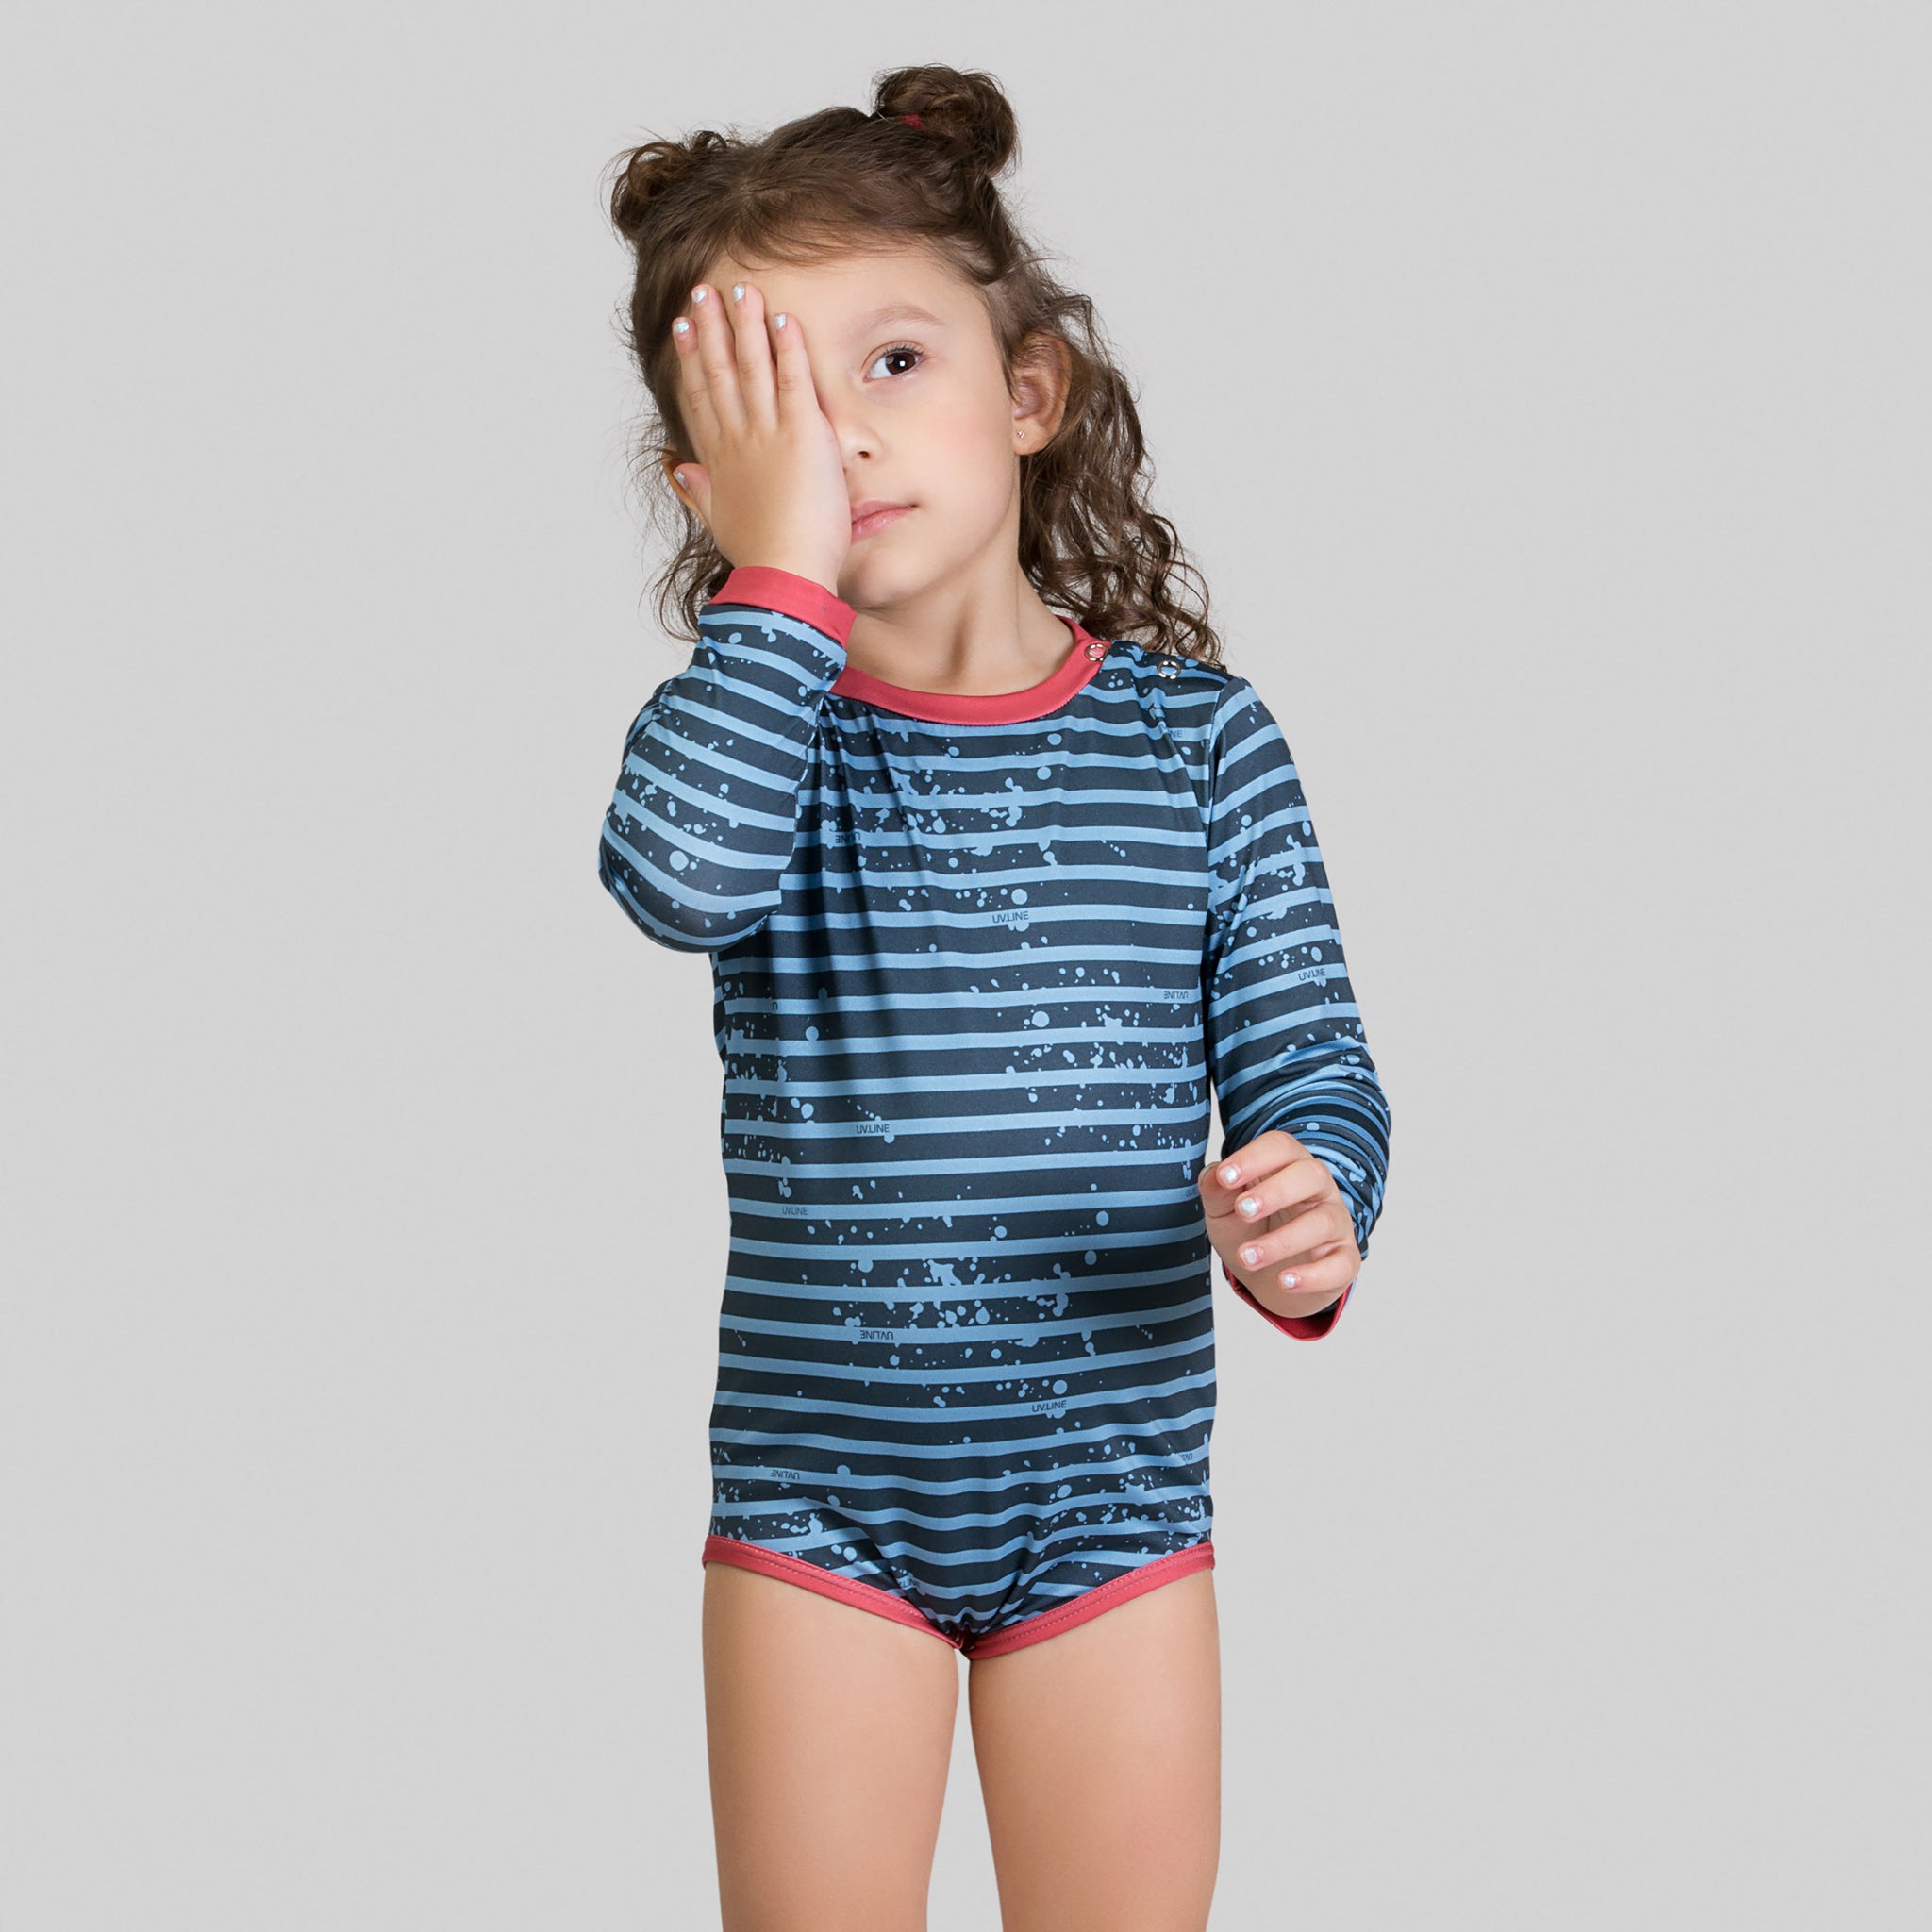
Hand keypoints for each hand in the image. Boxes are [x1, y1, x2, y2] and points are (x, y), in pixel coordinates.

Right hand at [665, 280, 851, 591]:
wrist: (782, 574)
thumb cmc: (759, 557)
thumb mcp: (720, 522)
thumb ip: (699, 492)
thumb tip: (679, 469)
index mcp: (720, 459)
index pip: (701, 397)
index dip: (691, 360)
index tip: (682, 329)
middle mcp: (738, 439)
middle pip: (719, 372)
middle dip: (709, 329)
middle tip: (701, 292)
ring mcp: (767, 433)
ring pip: (751, 366)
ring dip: (744, 324)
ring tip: (737, 289)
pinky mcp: (801, 434)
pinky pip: (792, 378)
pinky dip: (787, 346)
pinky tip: (782, 316)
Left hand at [1199, 1129, 1359, 1319]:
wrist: (1266, 1277)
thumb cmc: (1249, 1230)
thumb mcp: (1223, 1209)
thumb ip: (1217, 1189)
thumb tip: (1214, 1174)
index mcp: (1288, 1165)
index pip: (1280, 1147)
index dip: (1254, 1158)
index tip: (1225, 1176)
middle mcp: (1319, 1189)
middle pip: (1311, 1175)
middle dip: (1276, 1192)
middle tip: (1242, 1211)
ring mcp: (1336, 1223)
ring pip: (1323, 1222)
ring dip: (1282, 1241)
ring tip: (1247, 1257)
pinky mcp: (1345, 1260)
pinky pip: (1340, 1265)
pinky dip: (1313, 1275)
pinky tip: (1284, 1281)